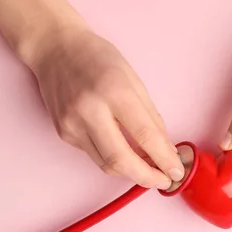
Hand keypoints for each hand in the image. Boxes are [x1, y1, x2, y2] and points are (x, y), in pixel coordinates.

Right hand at [30, 28, 183, 189]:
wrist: (54, 49)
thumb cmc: (97, 58)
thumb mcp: (133, 79)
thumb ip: (151, 117)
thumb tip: (166, 149)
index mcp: (114, 91)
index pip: (145, 136)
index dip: (164, 159)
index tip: (176, 172)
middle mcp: (90, 110)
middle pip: (121, 160)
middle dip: (147, 178)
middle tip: (164, 182)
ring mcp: (73, 124)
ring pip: (107, 165)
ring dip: (131, 172)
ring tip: (149, 169)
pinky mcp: (64, 134)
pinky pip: (94, 155)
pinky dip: (113, 159)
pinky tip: (124, 151)